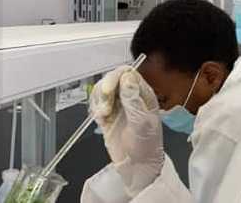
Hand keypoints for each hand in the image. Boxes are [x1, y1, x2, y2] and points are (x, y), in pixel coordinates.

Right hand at [90, 66, 164, 187]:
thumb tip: (127, 76)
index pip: (128, 74)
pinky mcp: (107, 114)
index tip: (109, 90)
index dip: (116, 77)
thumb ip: (133, 99)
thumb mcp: (142, 122)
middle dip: (105, 89)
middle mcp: (130, 96)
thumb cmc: (146, 145)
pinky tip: (100, 118)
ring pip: (102, 89)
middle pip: (112, 79)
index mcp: (143, 94)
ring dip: (99, 99)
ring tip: (104, 115)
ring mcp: (118, 105)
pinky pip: (96, 102)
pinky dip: (95, 107)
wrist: (137, 166)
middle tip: (105, 107)